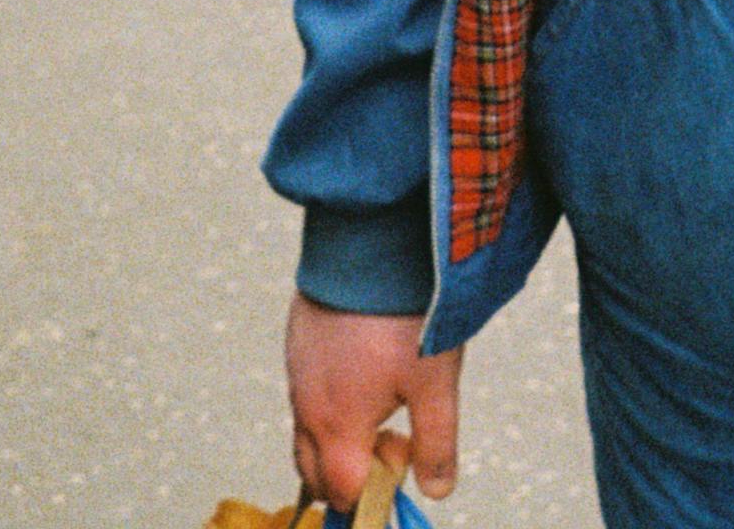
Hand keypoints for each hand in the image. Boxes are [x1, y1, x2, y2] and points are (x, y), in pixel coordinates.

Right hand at [286, 293, 463, 510]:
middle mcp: (306, 406)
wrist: (372, 243)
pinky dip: (330, 403)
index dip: (376, 489)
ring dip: (341, 437)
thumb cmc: (405, 315)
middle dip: (352, 472)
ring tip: (385, 398)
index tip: (404, 453)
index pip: (341, 491)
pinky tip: (366, 370)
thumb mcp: (435, 383)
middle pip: (315, 471)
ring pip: (309, 433)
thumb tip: (436, 490)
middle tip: (395, 434)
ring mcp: (297, 374)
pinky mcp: (298, 345)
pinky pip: (306, 394)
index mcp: (336, 425)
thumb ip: (435, 442)